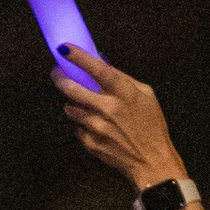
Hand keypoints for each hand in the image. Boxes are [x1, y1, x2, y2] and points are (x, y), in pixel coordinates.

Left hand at [52, 49, 183, 193]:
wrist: (151, 161)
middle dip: (60, 77)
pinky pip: (76, 127)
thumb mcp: (146, 95)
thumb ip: (122, 78)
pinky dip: (81, 123)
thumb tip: (101, 62)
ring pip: (70, 108)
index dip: (78, 57)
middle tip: (58, 72)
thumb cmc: (151, 126)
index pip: (97, 69)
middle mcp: (108, 108)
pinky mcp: (90, 143)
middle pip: (71, 88)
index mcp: (124, 93)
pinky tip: (94, 124)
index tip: (64, 48)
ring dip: (72, 102)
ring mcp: (97, 127)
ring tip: (83, 103)